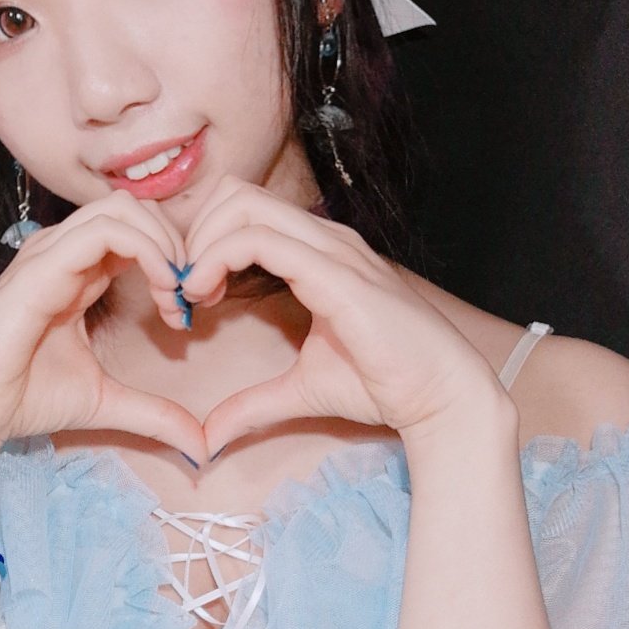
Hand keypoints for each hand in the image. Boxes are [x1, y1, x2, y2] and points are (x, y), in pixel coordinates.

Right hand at [0, 191, 207, 463]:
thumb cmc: (21, 397)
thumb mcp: (104, 401)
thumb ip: (153, 413)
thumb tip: (202, 445)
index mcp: (77, 269)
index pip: (137, 230)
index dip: (174, 257)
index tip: (189, 307)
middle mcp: (63, 251)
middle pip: (136, 208)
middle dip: (175, 242)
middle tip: (189, 295)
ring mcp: (50, 253)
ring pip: (124, 209)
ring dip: (164, 244)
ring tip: (174, 294)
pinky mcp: (41, 267)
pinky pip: (104, 233)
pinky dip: (146, 250)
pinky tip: (160, 291)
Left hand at [182, 178, 500, 452]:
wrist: (442, 395)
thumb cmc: (383, 382)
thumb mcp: (301, 389)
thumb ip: (252, 404)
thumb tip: (210, 435)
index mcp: (317, 250)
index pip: (244, 208)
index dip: (205, 240)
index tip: (191, 292)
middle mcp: (323, 237)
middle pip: (236, 194)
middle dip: (196, 233)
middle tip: (186, 286)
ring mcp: (331, 248)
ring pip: (243, 205)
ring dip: (203, 243)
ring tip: (195, 292)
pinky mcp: (334, 271)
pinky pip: (260, 240)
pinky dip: (218, 258)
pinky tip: (208, 295)